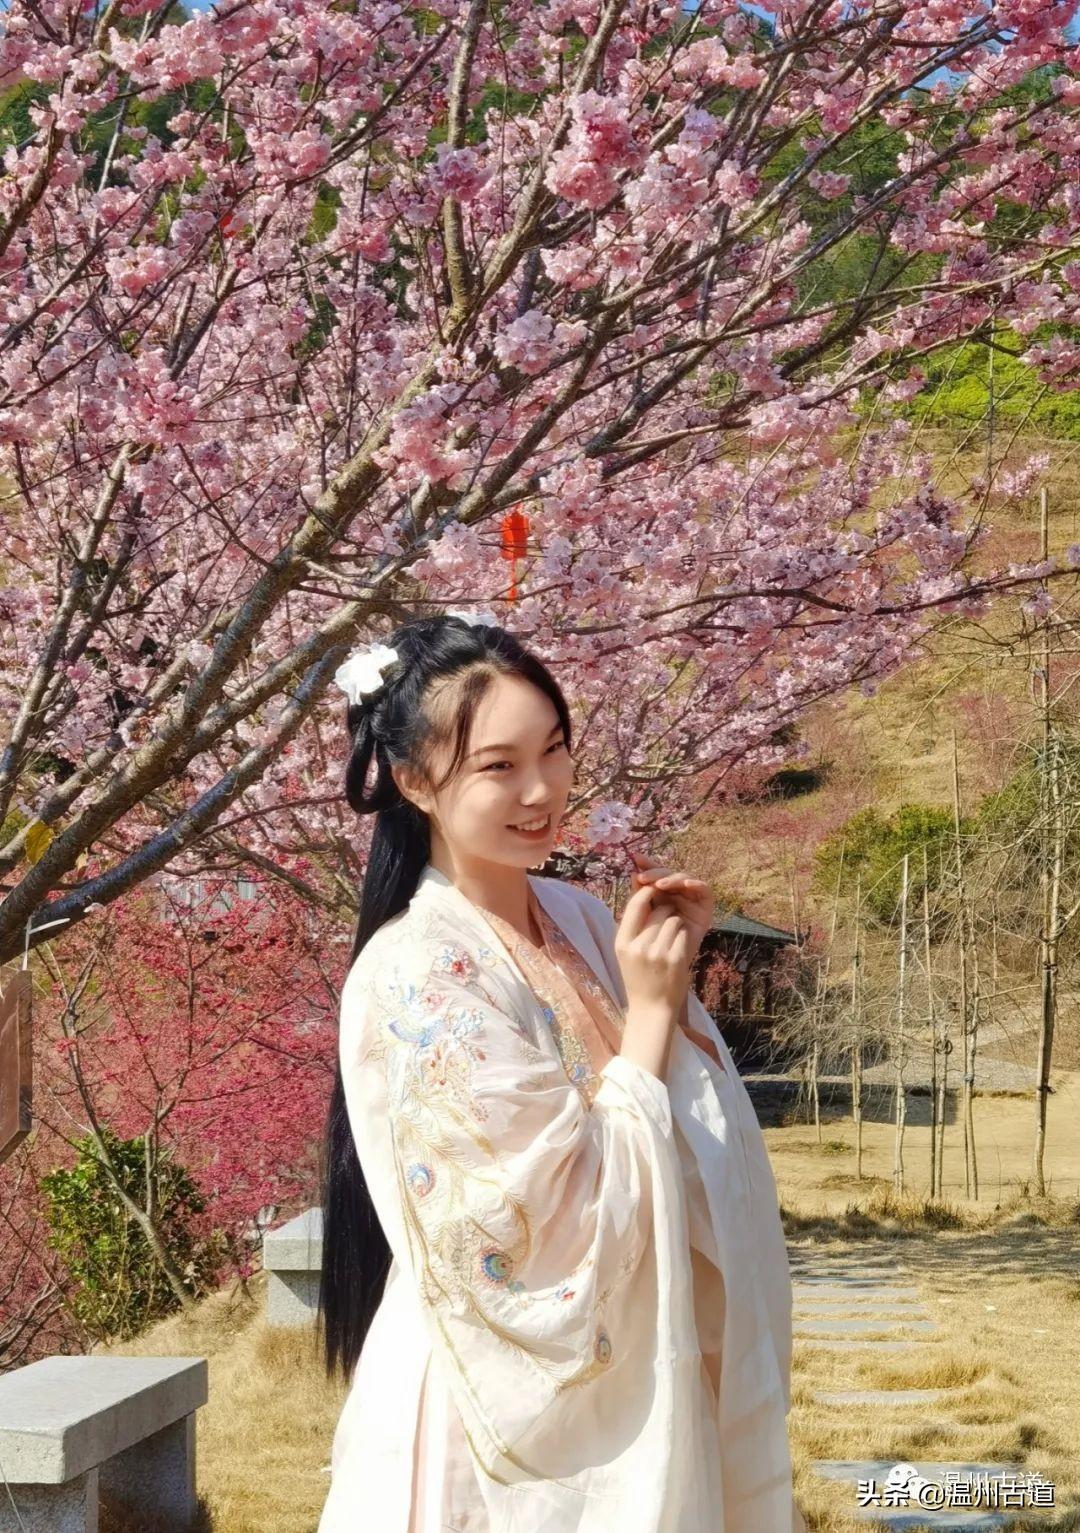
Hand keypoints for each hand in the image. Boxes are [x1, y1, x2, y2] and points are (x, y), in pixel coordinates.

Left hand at [628, 849, 711, 964]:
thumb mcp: (640, 923)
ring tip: (661, 884)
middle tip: (645, 877)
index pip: (654, 875)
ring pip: (684, 879)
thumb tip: (633, 874)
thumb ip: (638, 901)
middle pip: (668, 874)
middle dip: (656, 872)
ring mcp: (690, 900)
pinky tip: (685, 885)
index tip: (636, 859)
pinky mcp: (705, 907)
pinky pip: (704, 890)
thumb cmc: (649, 950)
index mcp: (659, 895)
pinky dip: (696, 884)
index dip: (647, 864)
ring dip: (673, 878)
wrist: (663, 977)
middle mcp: (675, 895)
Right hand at [629, 849, 723, 1067]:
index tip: (654, 892)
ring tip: (671, 940)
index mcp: (622, 942)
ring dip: (677, 925)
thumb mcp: (626, 952)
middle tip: (666, 925)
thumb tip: (642, 893)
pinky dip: (683, 937)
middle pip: (659, 910)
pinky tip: (678, 950)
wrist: (651, 1009)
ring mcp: (658, 952)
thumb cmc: (639, 977)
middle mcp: (638, 946)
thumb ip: (633, 926)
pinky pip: (684, 933)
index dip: (647, 894)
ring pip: (674, 920)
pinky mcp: (676, 958)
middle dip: (666, 912)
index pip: (636, 905)